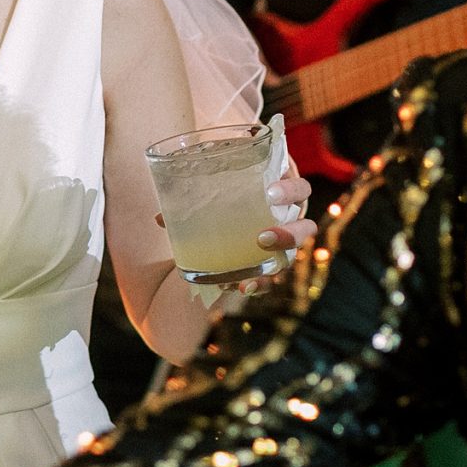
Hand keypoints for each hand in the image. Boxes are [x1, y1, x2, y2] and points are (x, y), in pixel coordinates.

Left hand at [152, 169, 316, 290]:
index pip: (300, 188)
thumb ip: (194, 190)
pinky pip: (270, 275)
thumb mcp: (216, 180)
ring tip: (247, 279)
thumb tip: (160, 218)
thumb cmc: (230, 182)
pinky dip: (257, 283)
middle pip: (306, 228)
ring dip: (272, 268)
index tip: (269, 193)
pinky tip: (240, 287)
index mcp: (282, 189)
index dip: (290, 190)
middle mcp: (289, 217)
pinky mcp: (269, 261)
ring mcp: (282, 241)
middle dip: (289, 235)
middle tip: (262, 238)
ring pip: (291, 257)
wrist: (232, 199)